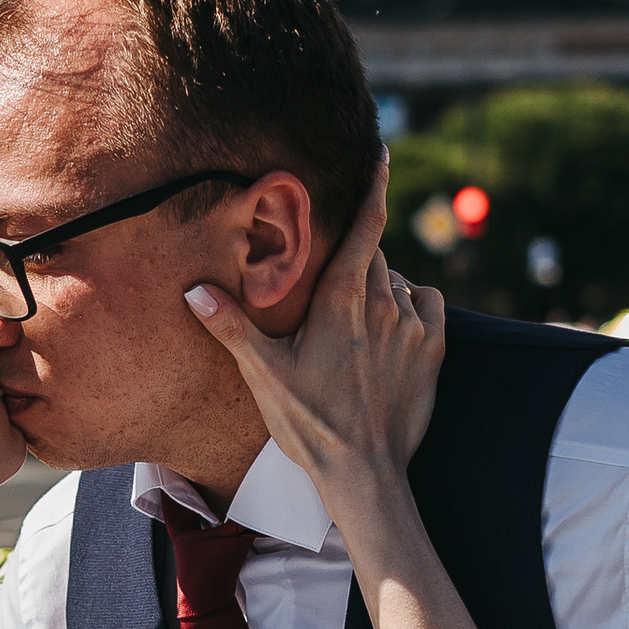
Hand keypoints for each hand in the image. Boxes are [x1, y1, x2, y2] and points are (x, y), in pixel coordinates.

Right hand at [185, 157, 443, 501]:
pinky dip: (413, 303)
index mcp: (341, 303)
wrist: (365, 474)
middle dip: (354, 260)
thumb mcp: (263, 376)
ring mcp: (412, 327)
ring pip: (397, 281)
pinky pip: (429, 303)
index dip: (374, 188)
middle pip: (374, 257)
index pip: (364, 229)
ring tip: (353, 324)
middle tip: (330, 291)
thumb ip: (231, 327)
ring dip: (379, 288)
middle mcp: (383, 305)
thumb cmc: (310, 425)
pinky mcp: (434, 350)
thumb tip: (193, 290)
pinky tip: (392, 325)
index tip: (383, 154)